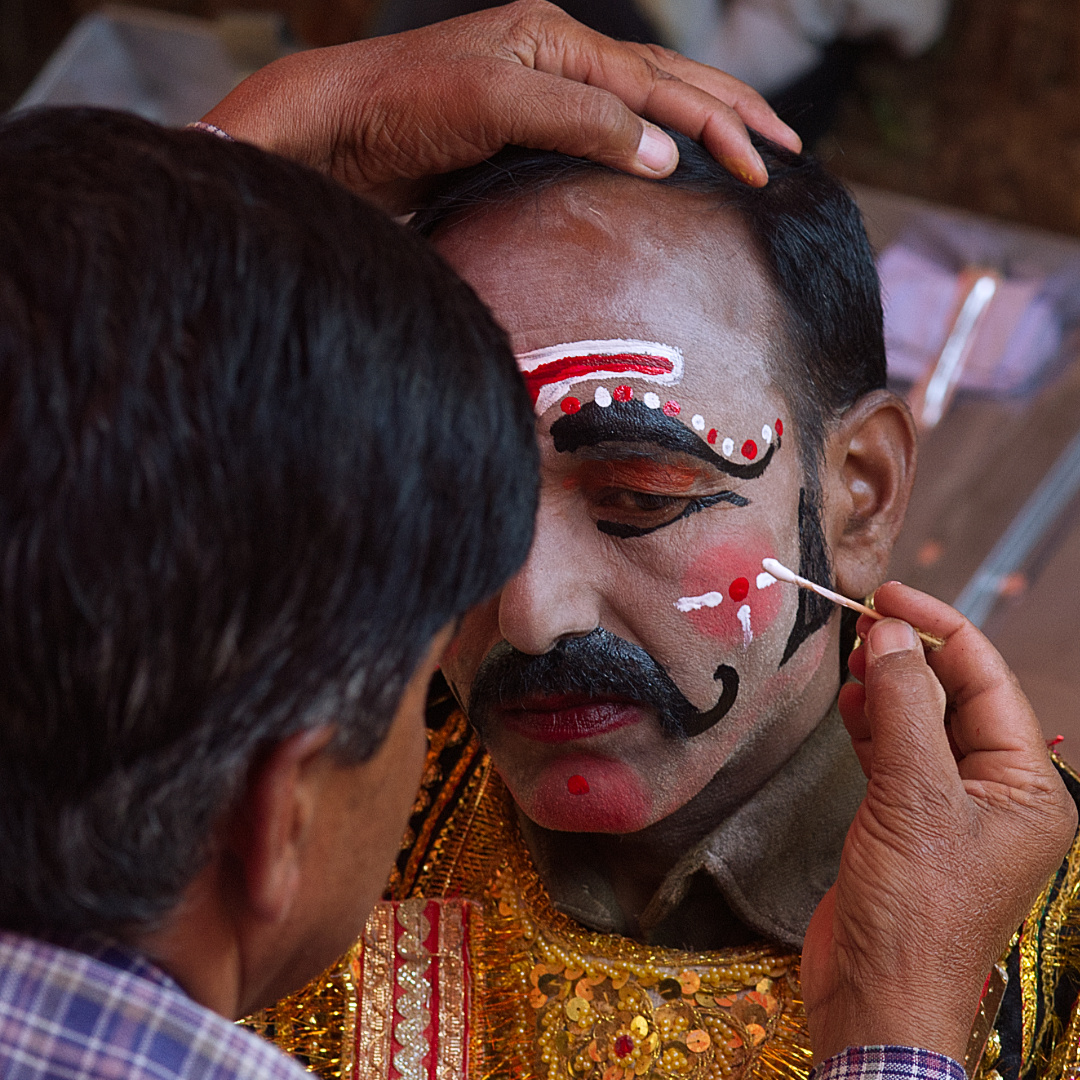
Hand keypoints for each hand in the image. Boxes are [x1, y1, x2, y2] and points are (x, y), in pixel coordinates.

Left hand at [199, 0, 799, 212]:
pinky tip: (669, 170)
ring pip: (642, 107)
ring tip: (750, 148)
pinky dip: (651, 150)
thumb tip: (666, 152)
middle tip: (789, 148)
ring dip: (701, 127)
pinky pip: (606, 139)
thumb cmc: (399, 108)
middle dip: (731, 114)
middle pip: (665, 83)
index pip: (660, 84)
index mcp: (557, 39)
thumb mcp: (491, 102)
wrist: (334, 138)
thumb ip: (580, 120)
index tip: (766, 164)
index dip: (718, 123)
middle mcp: (556, 60)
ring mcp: (541, 96)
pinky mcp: (522, 136)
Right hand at [802, 583, 1076, 1063]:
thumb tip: (886, 633)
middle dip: (910, 656)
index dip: (937, 628)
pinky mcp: (907, 822)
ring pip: (922, 722)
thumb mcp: (914, 798)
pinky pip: (896, 752)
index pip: (987, 681)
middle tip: (859, 623)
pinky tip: (848, 704)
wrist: (877, 997)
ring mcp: (950, 808)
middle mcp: (996, 792)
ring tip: (848, 658)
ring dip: (886, 686)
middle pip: (955, 697)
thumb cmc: (914, 908)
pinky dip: (871, 723)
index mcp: (1026, 786)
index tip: (886, 594)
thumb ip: (904, 708)